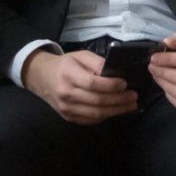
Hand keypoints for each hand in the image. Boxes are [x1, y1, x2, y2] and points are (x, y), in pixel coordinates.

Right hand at [21, 48, 136, 124]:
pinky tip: (116, 110)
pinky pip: (91, 120)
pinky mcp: (68, 117)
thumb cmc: (65, 65)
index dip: (111, 85)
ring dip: (117, 111)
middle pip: (97, 101)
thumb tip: (116, 72)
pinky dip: (106, 116)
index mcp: (68, 74)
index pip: (93, 83)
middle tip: (134, 96)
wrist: (42, 78)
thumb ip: (97, 62)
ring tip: (131, 105)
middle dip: (119, 100)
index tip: (125, 84)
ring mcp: (66, 108)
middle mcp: (66, 93)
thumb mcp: (80, 56)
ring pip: (96, 113)